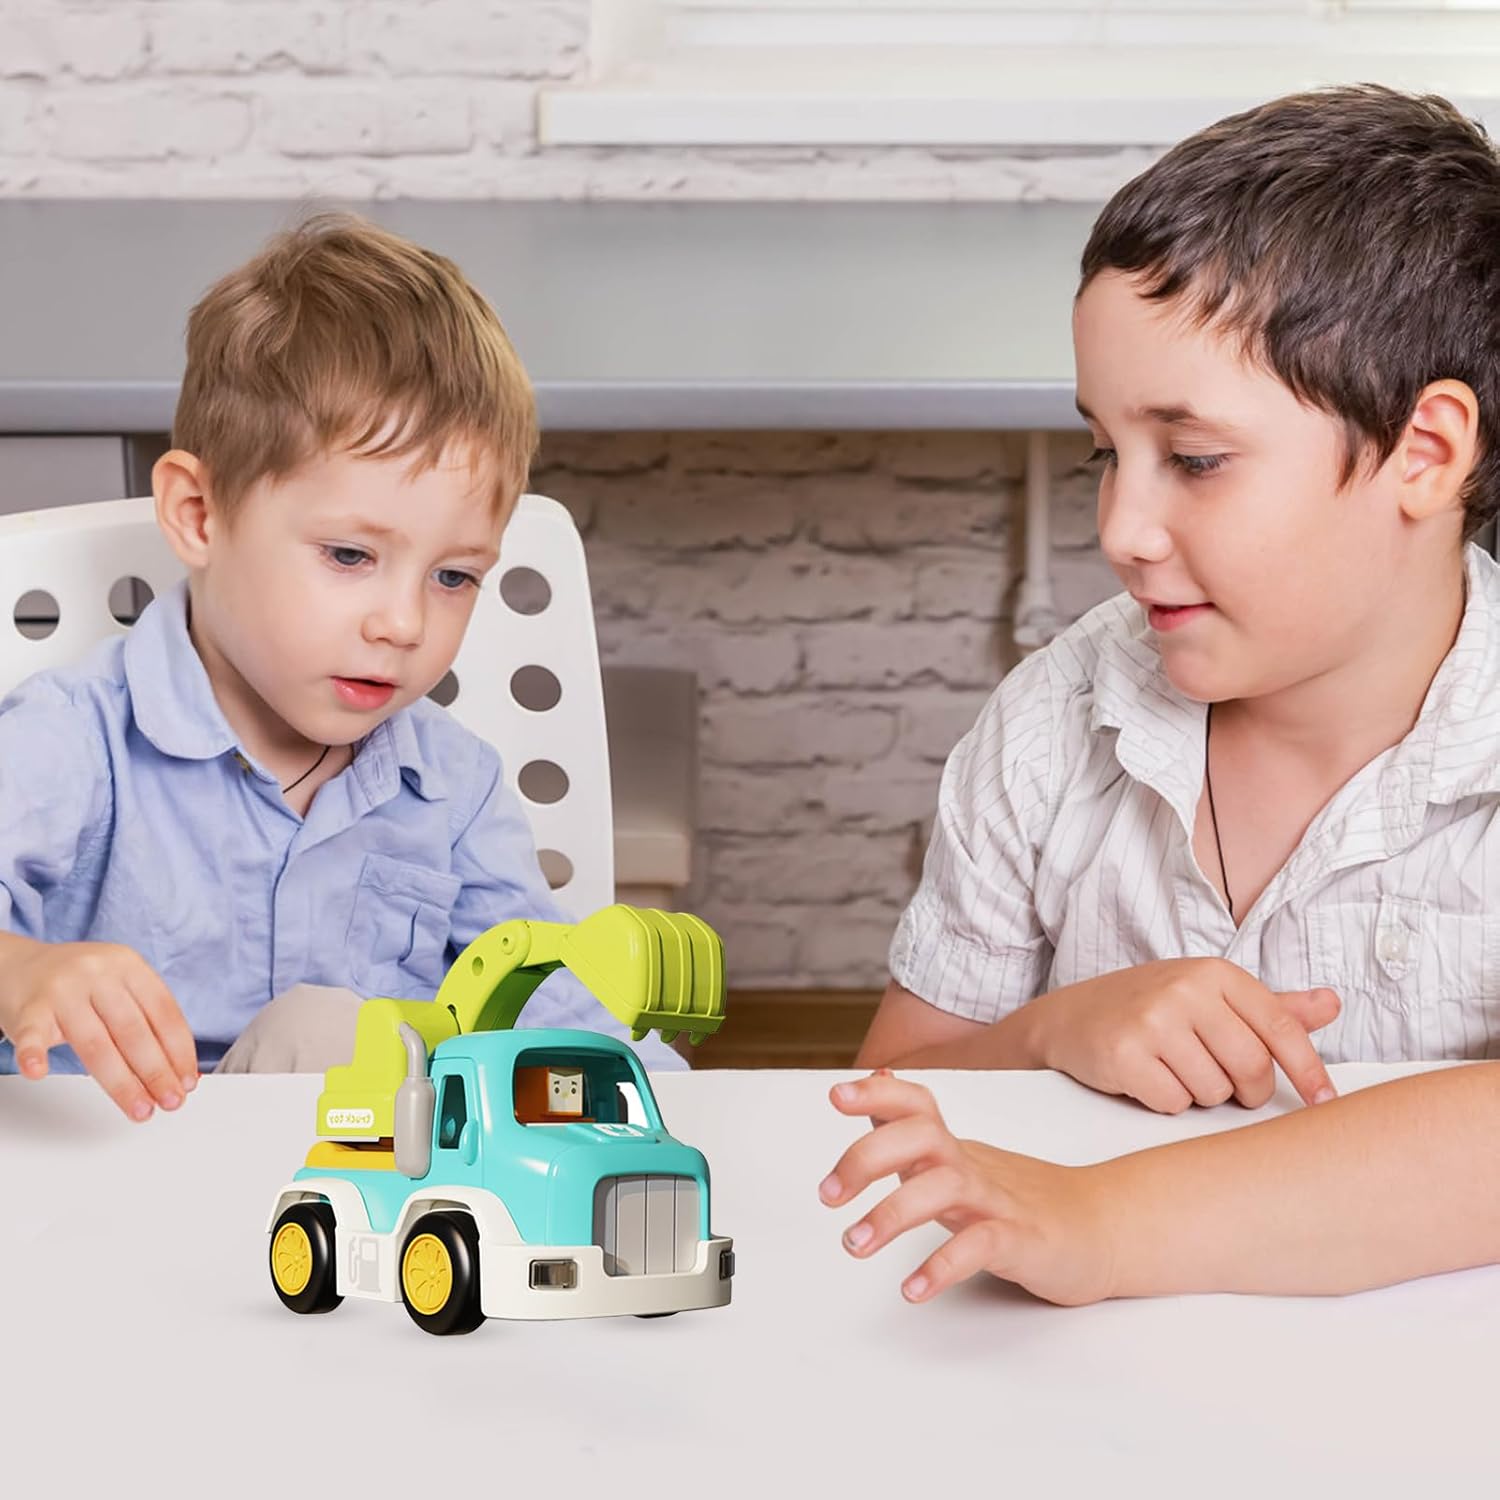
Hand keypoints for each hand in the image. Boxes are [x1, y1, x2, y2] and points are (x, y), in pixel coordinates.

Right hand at [0, 938, 198, 1120]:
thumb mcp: (118, 983)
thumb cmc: (77, 983)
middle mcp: (98, 974)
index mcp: (128, 965)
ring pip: (96, 1044)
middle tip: (171, 1101)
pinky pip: (32, 1036)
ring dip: (122, 1083)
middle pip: (133, 1032)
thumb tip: (176, 1070)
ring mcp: (61, 991)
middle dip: (157, 1073)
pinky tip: (39, 1073)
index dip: (180, 1051)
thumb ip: (144, 1017)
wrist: (18, 965)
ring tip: (140, 1109)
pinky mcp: (28, 1009)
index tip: (188, 1081)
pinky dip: (34, 1055)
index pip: (163, 1012)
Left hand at [821, 1070, 1114, 1305]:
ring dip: (892, 1213)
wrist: (1100, 1229)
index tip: (836, 1097)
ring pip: (943, 1188)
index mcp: (954, 1149)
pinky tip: (913, 1287)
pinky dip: (942, 1266)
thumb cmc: (1021, 1199)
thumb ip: (913, 1134)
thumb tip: (872, 1088)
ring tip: (854, 1243)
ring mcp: (998, 1202)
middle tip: (827, 1195)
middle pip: (920, 1137)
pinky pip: (979, 1247)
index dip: (879, 1095)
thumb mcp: (959, 1162)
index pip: (917, 1105)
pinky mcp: (1021, 1242)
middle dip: (866, 1157)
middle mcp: (972, 1167)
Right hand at [1030, 958, 1339, 1113]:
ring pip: (1214, 1091)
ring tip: (1173, 1070)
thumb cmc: (1148, 1009)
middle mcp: (1185, 990)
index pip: (1281, 1029)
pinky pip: (1174, 1103)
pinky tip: (1148, 1079)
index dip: (1308, 1071)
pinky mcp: (1124, 1053)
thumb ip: (1271, 1006)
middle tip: (1221, 1081)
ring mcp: (1153, 1021)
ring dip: (1200, 1095)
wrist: (1069, 1018)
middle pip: (1252, 1068)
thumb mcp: (1209, 997)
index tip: (1324, 1101)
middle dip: (1244, 1090)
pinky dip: (1166, 1102)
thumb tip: (1332, 1004)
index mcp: (1214, 973)